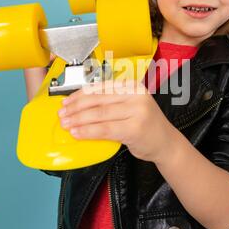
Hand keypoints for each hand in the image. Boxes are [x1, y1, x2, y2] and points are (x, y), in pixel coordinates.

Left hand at [57, 79, 175, 163]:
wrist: (166, 142)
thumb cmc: (145, 125)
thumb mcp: (130, 106)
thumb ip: (110, 102)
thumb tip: (79, 103)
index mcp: (132, 86)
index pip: (100, 87)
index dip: (80, 94)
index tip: (66, 101)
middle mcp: (136, 95)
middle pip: (98, 100)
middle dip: (76, 108)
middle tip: (62, 114)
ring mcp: (137, 112)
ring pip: (99, 114)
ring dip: (79, 120)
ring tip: (66, 124)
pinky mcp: (134, 129)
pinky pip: (105, 129)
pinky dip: (88, 131)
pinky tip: (77, 133)